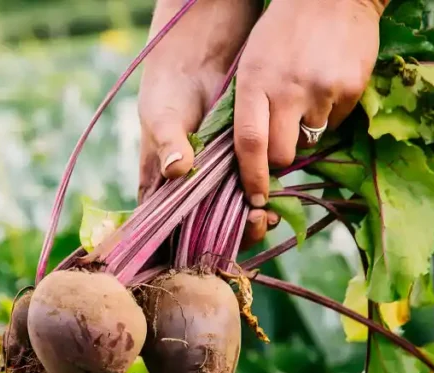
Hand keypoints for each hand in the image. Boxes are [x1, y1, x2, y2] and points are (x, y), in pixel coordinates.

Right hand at [137, 0, 268, 246]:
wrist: (199, 61)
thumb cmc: (168, 92)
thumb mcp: (162, 117)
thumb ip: (169, 143)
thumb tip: (177, 169)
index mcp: (159, 188)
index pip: (165, 230)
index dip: (183, 246)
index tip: (204, 250)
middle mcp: (186, 193)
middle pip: (203, 231)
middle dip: (226, 237)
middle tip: (248, 225)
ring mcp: (213, 182)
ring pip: (229, 217)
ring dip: (247, 224)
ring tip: (263, 218)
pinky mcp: (239, 167)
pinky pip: (248, 193)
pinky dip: (261, 202)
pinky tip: (274, 204)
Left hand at [234, 0, 384, 245]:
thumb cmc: (281, 30)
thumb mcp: (251, 62)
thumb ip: (248, 105)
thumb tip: (247, 155)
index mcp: (254, 83)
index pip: (249, 144)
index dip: (251, 178)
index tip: (254, 199)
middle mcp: (287, 90)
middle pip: (282, 154)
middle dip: (279, 158)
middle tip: (280, 141)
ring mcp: (322, 90)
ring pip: (310, 139)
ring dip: (304, 130)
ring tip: (303, 97)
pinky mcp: (352, 89)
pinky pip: (336, 121)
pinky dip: (328, 113)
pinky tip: (324, 84)